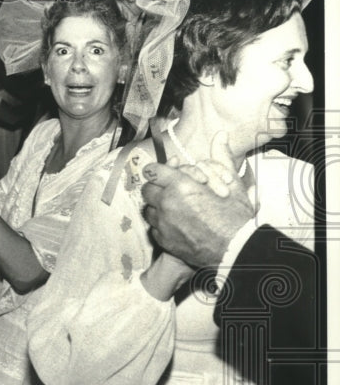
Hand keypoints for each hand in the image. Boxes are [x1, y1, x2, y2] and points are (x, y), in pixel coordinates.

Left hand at [142, 131, 255, 266]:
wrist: (237, 249)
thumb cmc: (237, 216)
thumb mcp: (232, 184)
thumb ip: (221, 158)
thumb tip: (220, 135)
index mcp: (181, 186)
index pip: (152, 171)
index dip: (158, 171)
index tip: (167, 174)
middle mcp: (167, 203)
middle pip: (147, 190)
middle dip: (157, 188)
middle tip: (172, 191)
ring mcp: (163, 224)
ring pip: (148, 210)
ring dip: (157, 207)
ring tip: (174, 209)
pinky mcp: (164, 241)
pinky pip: (153, 229)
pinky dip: (161, 226)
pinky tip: (176, 225)